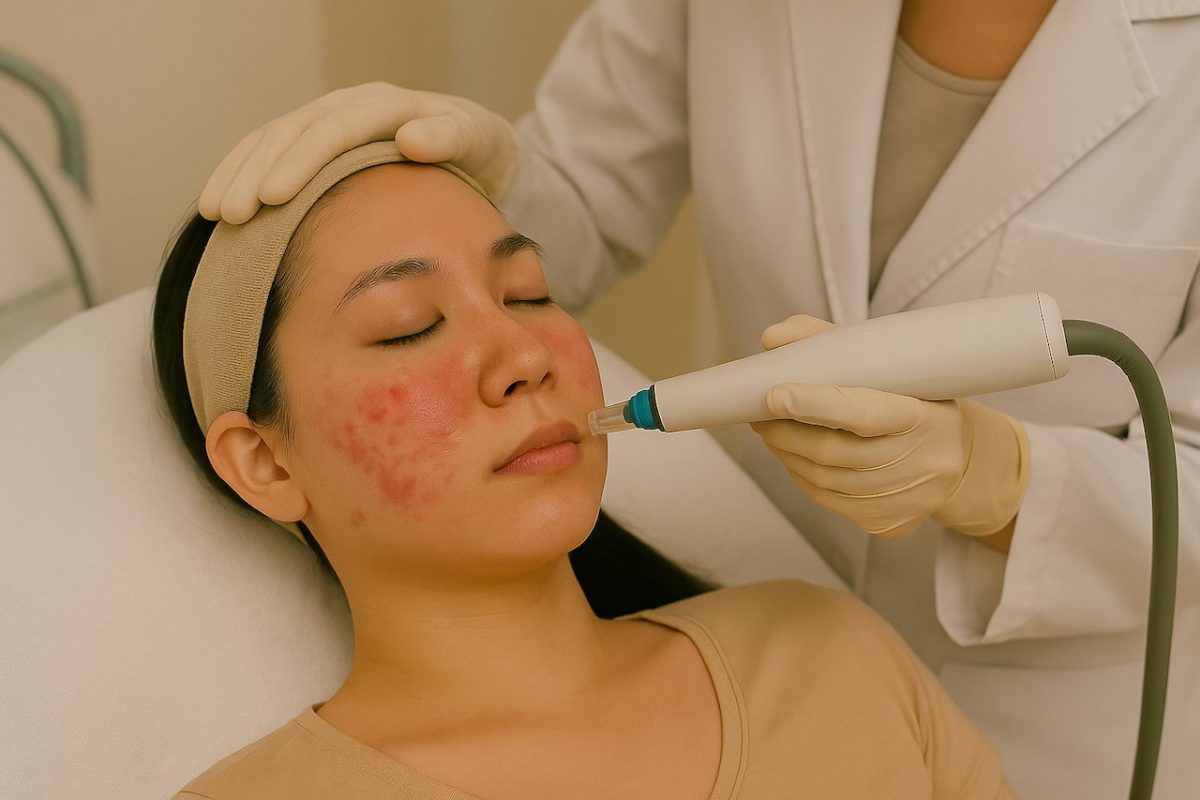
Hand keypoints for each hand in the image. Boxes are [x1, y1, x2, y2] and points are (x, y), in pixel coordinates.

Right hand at [198, 82, 519, 223]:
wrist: (475, 147)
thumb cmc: (477, 151)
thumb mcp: (476, 140)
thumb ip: (449, 136)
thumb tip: (411, 138)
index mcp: (385, 106)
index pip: (334, 130)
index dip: (300, 161)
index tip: (274, 197)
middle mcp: (350, 106)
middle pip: (293, 133)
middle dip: (258, 172)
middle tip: (234, 214)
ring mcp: (329, 120)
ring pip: (272, 138)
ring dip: (239, 173)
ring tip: (217, 213)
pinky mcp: (316, 142)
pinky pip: (268, 150)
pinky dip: (239, 173)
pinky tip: (215, 205)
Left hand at [748, 314, 1030, 538]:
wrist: (965, 462)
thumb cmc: (917, 400)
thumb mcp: (892, 365)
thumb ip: (830, 342)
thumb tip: (771, 340)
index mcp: (919, 415)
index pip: (861, 412)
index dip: (814, 404)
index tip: (774, 394)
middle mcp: (915, 462)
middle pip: (830, 452)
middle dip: (783, 432)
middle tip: (759, 413)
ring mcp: (901, 498)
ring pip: (821, 480)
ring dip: (786, 454)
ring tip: (772, 431)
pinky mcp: (886, 522)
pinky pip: (828, 500)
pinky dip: (802, 476)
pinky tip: (796, 457)